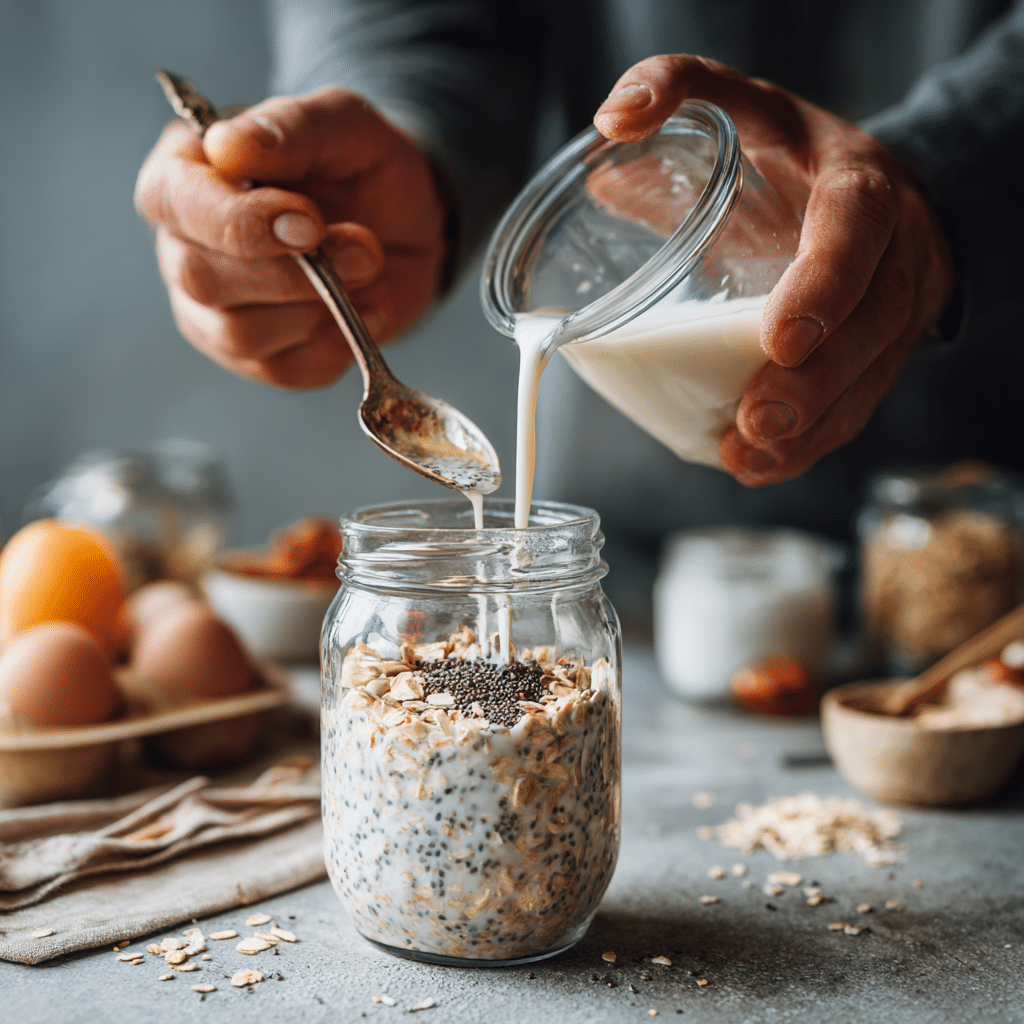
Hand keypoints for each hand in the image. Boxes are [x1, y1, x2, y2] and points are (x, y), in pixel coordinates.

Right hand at [135, 88, 445, 388]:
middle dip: (293, 273)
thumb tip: (228, 147)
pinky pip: (285, 370)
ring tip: (370, 270)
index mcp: (186, 172)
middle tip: (364, 250)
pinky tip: (368, 307)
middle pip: (201, 278)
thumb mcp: (343, 124)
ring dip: (321, 307)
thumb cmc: (359, 167)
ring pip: (241, 335)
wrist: (406, 226)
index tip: (308, 222)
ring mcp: (214, 311)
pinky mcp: (257, 359)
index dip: (237, 222)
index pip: (171, 203)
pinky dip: (338, 343)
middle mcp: (185, 246)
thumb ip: (290, 127)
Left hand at [594, 56, 955, 485]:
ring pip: (868, 380)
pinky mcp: (876, 356)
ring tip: (746, 456)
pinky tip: (757, 464)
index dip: (824, 287)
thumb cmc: (789, 155)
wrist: (865, 193)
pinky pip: (856, 408)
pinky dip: (809, 445)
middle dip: (815, 383)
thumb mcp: (743, 104)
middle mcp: (890, 253)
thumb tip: (610, 121)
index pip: (855, 233)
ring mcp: (891, 311)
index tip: (777, 340)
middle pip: (872, 324)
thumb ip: (679, 89)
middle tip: (756, 420)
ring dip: (809, 429)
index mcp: (857, 187)